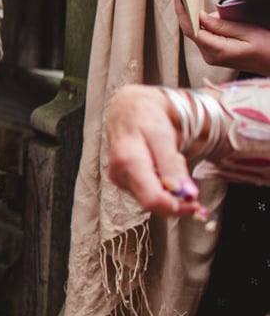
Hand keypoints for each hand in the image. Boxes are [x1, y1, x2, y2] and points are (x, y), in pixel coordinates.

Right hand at [104, 85, 202, 217]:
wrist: (128, 108)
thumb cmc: (146, 117)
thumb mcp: (163, 135)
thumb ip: (171, 166)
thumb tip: (186, 194)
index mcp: (127, 161)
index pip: (152, 199)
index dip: (177, 207)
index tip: (197, 203)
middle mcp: (119, 174)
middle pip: (153, 203)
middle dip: (175, 194)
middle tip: (182, 167)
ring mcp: (119, 178)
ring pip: (153, 198)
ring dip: (170, 187)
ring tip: (170, 158)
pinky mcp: (122, 181)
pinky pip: (148, 193)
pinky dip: (162, 183)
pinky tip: (160, 164)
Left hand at [175, 0, 269, 74]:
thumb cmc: (268, 48)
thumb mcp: (247, 32)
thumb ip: (222, 25)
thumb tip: (200, 16)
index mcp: (217, 51)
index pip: (192, 29)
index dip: (183, 12)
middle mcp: (210, 56)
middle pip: (192, 30)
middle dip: (188, 12)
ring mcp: (212, 57)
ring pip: (198, 33)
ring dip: (196, 18)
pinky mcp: (215, 54)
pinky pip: (205, 37)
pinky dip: (203, 25)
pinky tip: (204, 14)